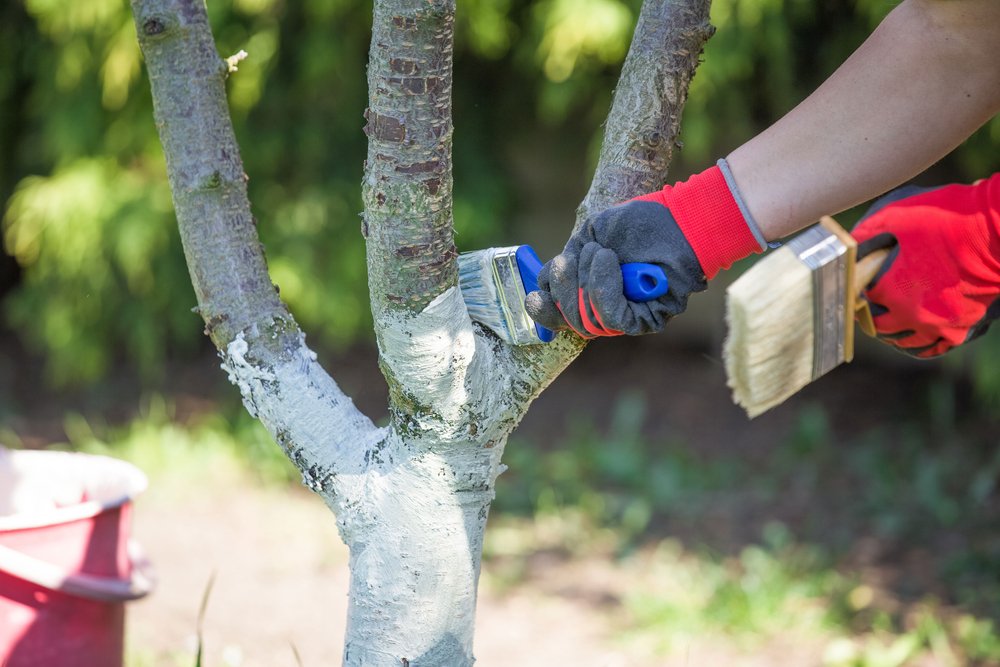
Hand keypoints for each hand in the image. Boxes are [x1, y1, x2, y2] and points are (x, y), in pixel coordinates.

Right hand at [525, 161, 765, 336]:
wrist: (678, 220)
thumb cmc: (638, 224)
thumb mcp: (591, 237)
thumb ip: (568, 260)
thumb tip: (543, 285)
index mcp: (589, 292)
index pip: (559, 314)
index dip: (543, 310)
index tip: (534, 295)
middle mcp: (606, 311)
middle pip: (569, 321)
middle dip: (563, 288)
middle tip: (569, 259)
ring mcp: (626, 318)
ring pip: (587, 320)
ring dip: (585, 282)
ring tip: (600, 252)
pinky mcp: (645, 320)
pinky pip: (612, 316)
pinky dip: (603, 287)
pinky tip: (608, 261)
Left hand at [852, 174, 999, 357]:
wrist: (994, 230)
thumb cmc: (945, 219)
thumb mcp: (896, 216)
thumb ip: (866, 233)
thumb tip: (849, 246)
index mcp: (889, 289)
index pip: (858, 298)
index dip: (855, 290)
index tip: (854, 285)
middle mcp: (910, 313)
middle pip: (878, 325)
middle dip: (869, 315)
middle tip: (867, 307)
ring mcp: (936, 324)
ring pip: (904, 341)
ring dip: (892, 332)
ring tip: (889, 322)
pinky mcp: (960, 327)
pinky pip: (935, 347)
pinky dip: (923, 344)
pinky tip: (916, 336)